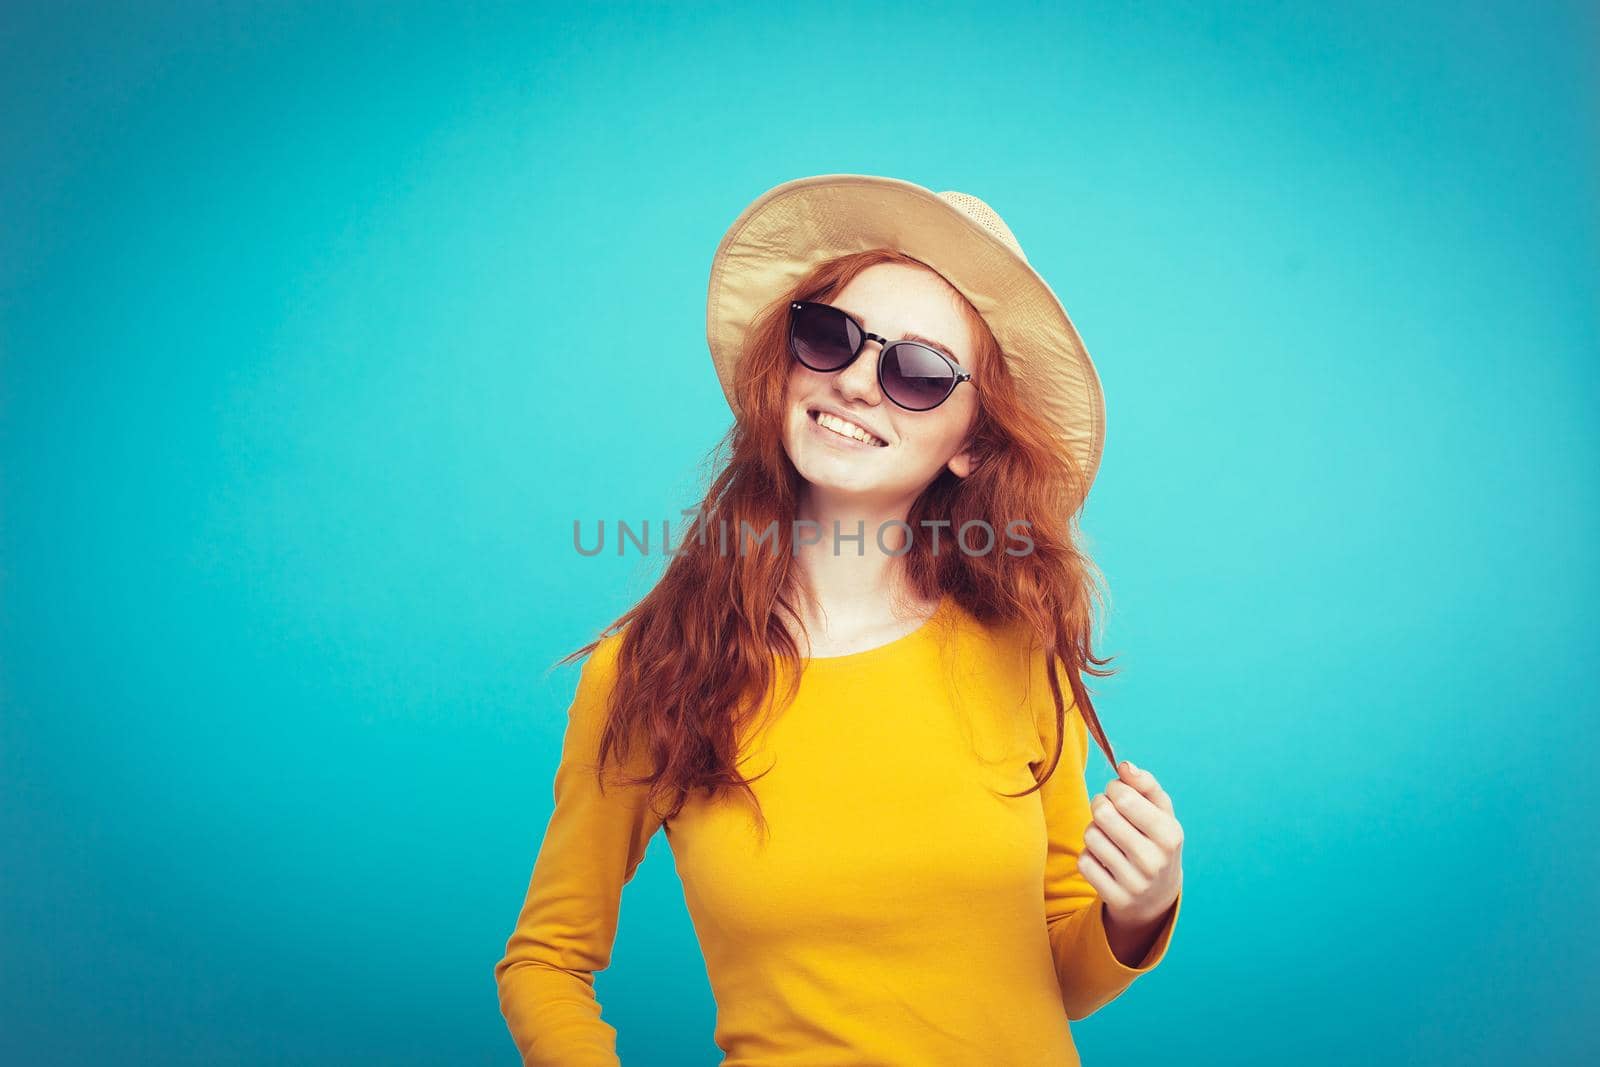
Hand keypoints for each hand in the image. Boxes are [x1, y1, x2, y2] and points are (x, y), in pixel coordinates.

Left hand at [1081, 760, 1183, 926]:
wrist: (1157, 897)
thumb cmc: (1156, 841)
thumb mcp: (1162, 812)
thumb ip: (1145, 784)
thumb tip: (1125, 766)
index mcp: (1170, 835)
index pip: (1123, 797)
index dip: (1113, 788)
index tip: (1118, 794)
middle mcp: (1154, 861)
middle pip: (1102, 813)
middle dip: (1100, 805)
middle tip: (1108, 812)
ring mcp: (1135, 883)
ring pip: (1090, 835)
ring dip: (1094, 830)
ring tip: (1109, 837)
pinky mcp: (1116, 899)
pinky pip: (1084, 862)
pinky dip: (1089, 855)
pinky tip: (1104, 860)